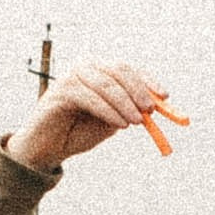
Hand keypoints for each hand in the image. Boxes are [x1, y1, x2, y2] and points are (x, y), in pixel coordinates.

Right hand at [10, 64, 176, 172]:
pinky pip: (90, 97)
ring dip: (125, 103)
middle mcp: (86, 66)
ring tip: (137, 122)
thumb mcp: (113, 121)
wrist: (49, 148)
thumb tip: (156, 107)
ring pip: (106, 84)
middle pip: (119, 70)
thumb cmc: (80, 132)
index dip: (148, 81)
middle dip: (138, 90)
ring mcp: (72, 75)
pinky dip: (108, 111)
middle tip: (150, 110)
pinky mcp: (61, 90)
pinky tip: (120, 124)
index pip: (129, 69)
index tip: (165, 96)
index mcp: (100, 70)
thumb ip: (132, 111)